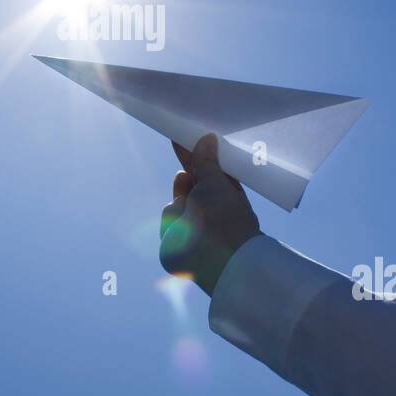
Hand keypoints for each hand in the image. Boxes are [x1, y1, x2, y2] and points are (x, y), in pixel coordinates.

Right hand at [159, 132, 260, 295]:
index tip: (182, 138)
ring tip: (193, 208)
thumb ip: (205, 162)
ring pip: (175, 204)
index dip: (196, 157)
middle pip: (190, 188)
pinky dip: (173, 220)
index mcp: (227, 200)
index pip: (209, 174)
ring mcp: (191, 229)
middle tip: (184, 162)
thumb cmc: (225, 217)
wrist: (216, 257)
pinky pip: (168, 220)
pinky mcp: (175, 242)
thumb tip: (207, 138)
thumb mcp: (215, 182)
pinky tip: (185, 228)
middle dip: (188, 178)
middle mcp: (209, 215)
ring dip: (181, 200)